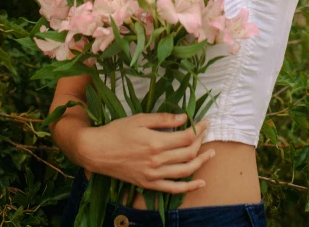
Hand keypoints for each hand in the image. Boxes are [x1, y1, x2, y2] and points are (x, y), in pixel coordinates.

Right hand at [80, 113, 213, 194]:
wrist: (97, 151)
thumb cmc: (117, 131)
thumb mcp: (139, 119)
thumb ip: (163, 119)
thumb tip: (184, 118)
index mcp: (155, 142)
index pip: (185, 137)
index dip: (198, 129)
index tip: (203, 121)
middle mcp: (157, 161)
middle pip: (188, 153)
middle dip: (201, 141)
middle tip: (205, 131)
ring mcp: (153, 175)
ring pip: (185, 171)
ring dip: (201, 162)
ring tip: (211, 153)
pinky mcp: (149, 184)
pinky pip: (173, 189)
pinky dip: (189, 187)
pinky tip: (200, 183)